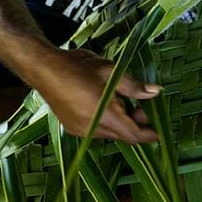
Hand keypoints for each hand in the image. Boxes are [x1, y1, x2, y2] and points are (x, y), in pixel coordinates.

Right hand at [35, 48, 159, 143]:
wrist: (44, 68)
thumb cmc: (77, 66)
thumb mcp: (110, 71)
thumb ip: (133, 86)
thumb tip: (155, 92)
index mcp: (103, 114)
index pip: (132, 135)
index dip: (147, 135)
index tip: (158, 133)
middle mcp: (91, 128)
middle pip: (121, 135)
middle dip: (133, 123)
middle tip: (139, 106)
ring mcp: (79, 130)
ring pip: (108, 133)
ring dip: (119, 122)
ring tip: (119, 100)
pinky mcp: (71, 127)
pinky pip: (95, 130)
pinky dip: (104, 121)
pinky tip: (102, 103)